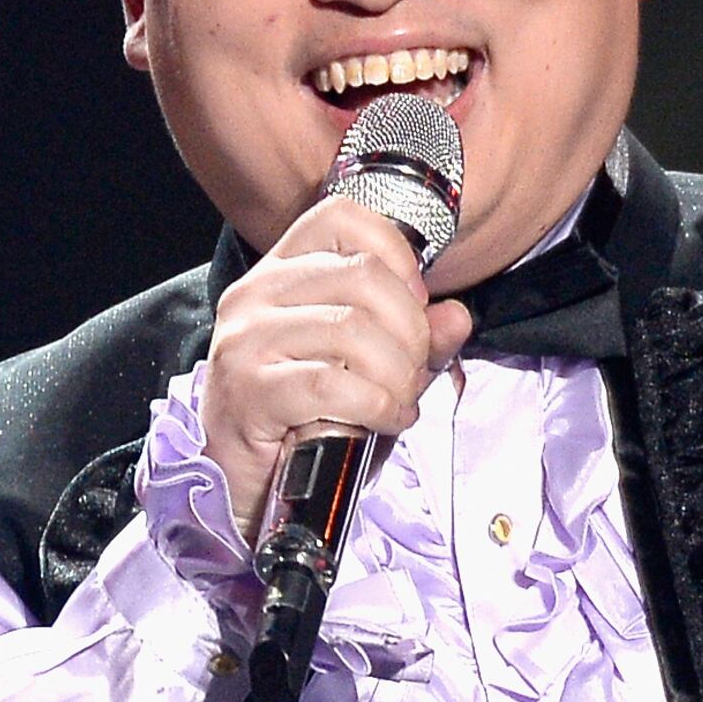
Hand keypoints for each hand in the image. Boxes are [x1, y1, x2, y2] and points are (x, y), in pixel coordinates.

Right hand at [197, 196, 474, 540]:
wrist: (246, 483)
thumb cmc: (308, 419)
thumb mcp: (372, 370)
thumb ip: (415, 340)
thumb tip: (456, 316)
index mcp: (282, 272)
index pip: (344, 218)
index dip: (397, 256)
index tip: (414, 306)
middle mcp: (255, 293)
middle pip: (364, 276)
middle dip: (411, 330)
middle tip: (413, 371)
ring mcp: (246, 339)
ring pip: (353, 330)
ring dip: (397, 375)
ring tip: (399, 402)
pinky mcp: (248, 389)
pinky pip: (334, 384)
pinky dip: (377, 406)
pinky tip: (385, 421)